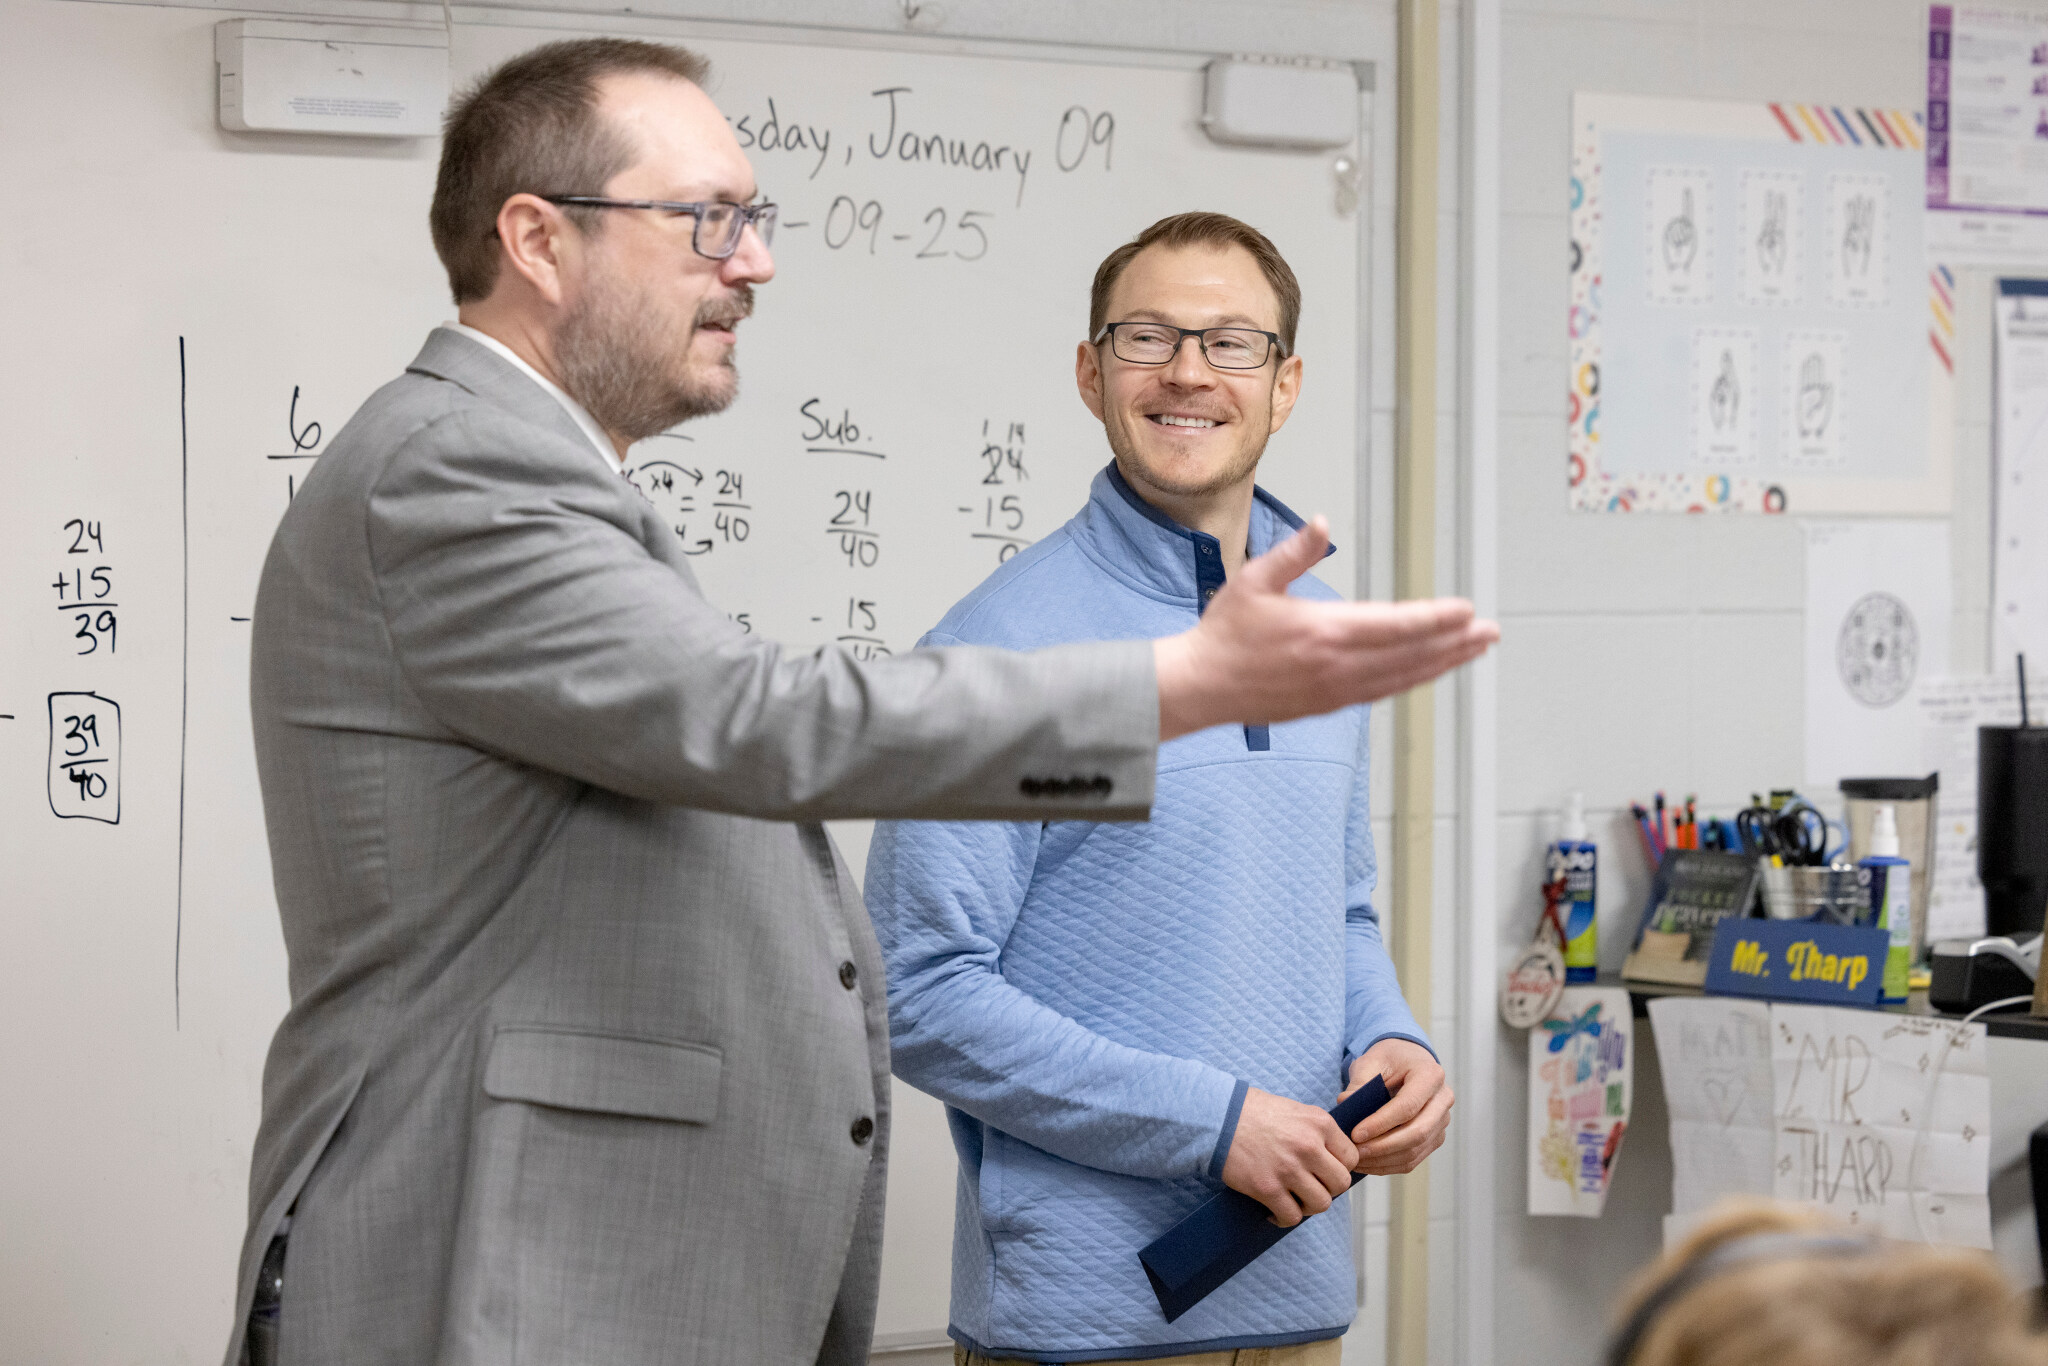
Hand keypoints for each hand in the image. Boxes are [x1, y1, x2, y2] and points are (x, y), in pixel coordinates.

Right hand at [1152, 518, 1498, 740]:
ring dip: (1442, 664)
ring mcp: (1335, 689)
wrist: (1201, 686)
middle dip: (1455, 643)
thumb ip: (1294, 552)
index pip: (1395, 626)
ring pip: (1403, 678)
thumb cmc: (1224, 632)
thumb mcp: (1254, 580)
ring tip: (1473, 651)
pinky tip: (1429, 671)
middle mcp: (1336, 665)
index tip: (1467, 611)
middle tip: (1490, 633)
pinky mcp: (1329, 704)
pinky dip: (1412, 680)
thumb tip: (1323, 523)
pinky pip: (1383, 692)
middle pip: (1410, 655)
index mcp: (1323, 631)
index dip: (1436, 619)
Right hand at [1220, 1087, 1357, 1227]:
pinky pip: (1291, 1216)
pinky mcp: (1267, 1188)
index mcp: (1319, 1123)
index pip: (1351, 1158)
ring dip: (1308, 1206)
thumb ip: (1317, 1132)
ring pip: (1320, 1204)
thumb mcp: (1295, 1110)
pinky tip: (1275, 1212)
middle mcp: (1308, 1146)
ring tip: (1294, 1199)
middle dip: (1328, 1189)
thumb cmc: (1254, 1112)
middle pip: (1340, 1184)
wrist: (1217, 1117)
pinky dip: (1285, 1219)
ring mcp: (1288, 1169)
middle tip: (1311, 1186)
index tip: (1326, 1171)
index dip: (1340, 1167)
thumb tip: (1334, 1157)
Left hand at [1341, 1039, 1452, 1175]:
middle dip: (1383, 1146)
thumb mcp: (1371, 1060)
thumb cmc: (1389, 1059)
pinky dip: (1388, 1165)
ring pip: (1415, 1150)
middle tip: (1355, 1151)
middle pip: (1417, 1133)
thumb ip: (1359, 1082)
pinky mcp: (1434, 1138)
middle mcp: (1443, 1100)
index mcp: (1431, 1075)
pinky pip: (1413, 1159)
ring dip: (1383, 1160)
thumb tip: (1344, 1103)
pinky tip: (1367, 1163)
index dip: (1381, 1123)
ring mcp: (1442, 1122)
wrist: (1407, 1061)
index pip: (1408, 1106)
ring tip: (1356, 1159)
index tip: (1355, 1134)